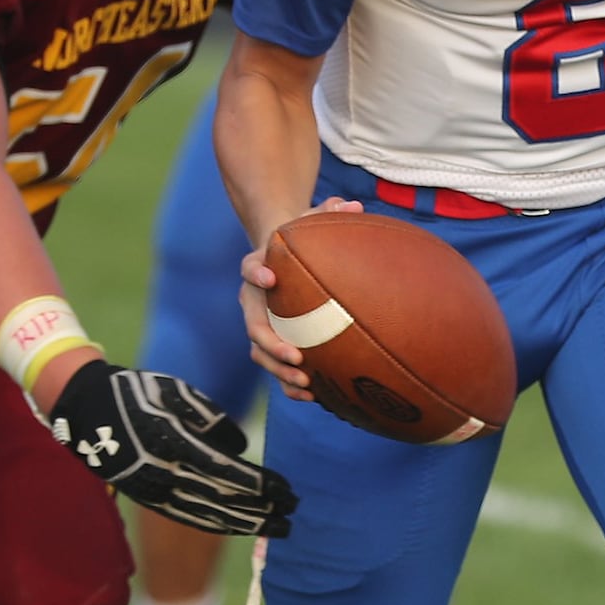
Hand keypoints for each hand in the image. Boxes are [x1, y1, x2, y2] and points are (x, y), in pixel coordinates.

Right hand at [47, 360, 296, 537]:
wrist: (89, 411)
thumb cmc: (137, 393)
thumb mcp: (176, 392)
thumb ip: (212, 419)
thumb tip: (241, 448)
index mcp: (176, 444)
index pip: (229, 473)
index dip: (261, 485)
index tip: (287, 491)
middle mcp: (168, 474)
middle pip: (224, 500)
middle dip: (262, 509)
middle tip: (293, 514)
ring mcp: (157, 492)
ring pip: (209, 516)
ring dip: (246, 524)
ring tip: (275, 528)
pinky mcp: (151, 499)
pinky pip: (191, 517)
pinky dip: (219, 524)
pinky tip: (240, 526)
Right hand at [241, 196, 362, 399]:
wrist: (283, 256)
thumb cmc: (300, 238)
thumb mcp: (311, 220)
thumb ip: (329, 212)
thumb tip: (354, 206)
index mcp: (259, 266)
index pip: (249, 268)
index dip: (256, 272)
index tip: (270, 277)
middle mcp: (253, 298)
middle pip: (253, 324)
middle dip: (271, 343)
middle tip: (296, 357)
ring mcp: (261, 323)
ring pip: (260, 352)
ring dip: (279, 371)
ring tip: (305, 385)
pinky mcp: (272, 341)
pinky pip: (275, 366)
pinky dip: (289, 383)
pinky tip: (315, 398)